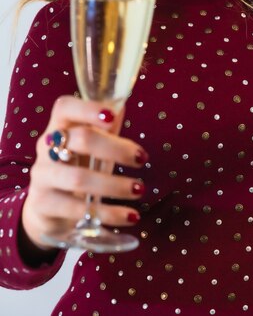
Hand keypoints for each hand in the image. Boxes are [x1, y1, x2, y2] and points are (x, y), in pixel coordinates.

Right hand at [21, 96, 147, 253]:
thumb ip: (105, 129)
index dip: (88, 109)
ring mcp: (42, 176)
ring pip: (79, 178)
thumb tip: (123, 105)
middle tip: (142, 158)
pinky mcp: (43, 204)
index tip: (113, 116)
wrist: (45, 209)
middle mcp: (46, 148)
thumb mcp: (90, 148)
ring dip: (115, 185)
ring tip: (139, 190)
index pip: (65, 107)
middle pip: (80, 140)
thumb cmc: (75, 167)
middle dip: (115, 148)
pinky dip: (109, 213)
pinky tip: (129, 216)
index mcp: (59, 126)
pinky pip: (77, 209)